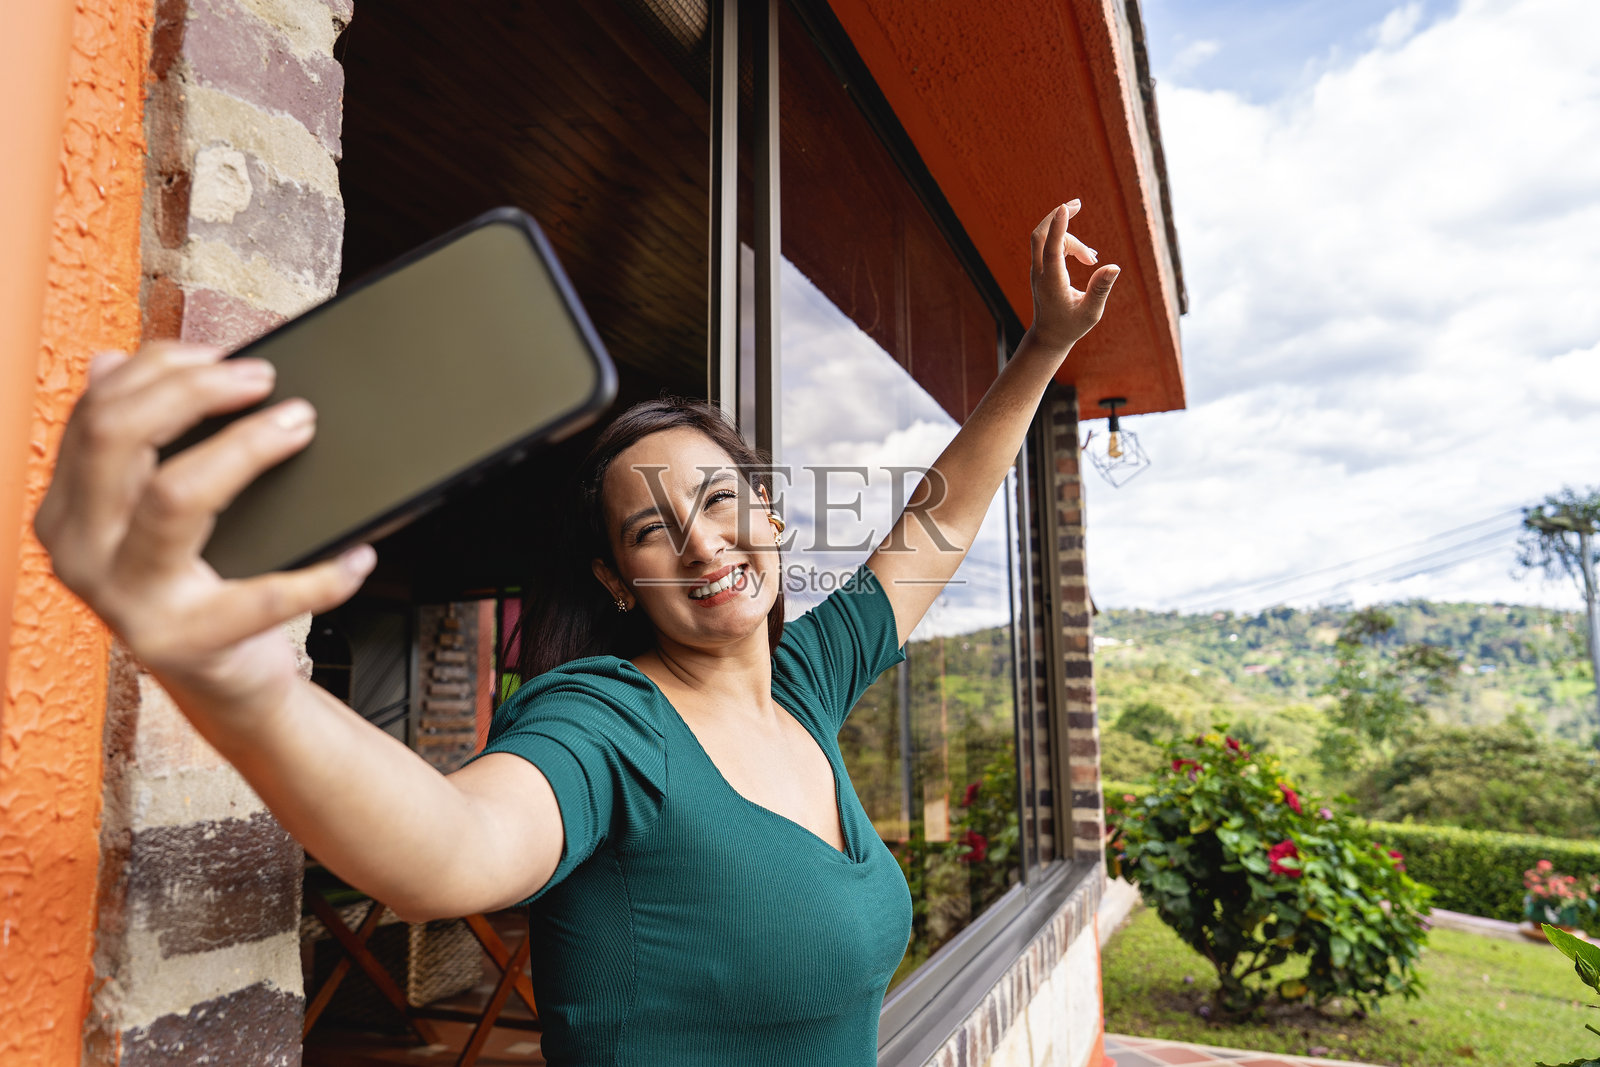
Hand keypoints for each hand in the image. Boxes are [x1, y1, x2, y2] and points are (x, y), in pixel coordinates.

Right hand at [33, 341, 375, 731]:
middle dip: (197, 391)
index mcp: (70, 511)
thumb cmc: (200, 584)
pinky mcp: (188, 641)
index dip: (162, 367)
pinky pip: (266, 595)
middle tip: (265, 383)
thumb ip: (137, 443)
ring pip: (175, 496)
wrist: (223, 684)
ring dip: (247, 450)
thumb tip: (115, 358)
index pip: (96, 411)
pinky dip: (324, 574)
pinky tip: (358, 555)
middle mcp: (83, 552)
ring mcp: (129, 600)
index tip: (227, 355)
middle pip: (117, 436)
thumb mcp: (155, 512)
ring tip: (301, 428)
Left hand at [1027, 201, 1120, 351]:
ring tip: (1092, 258)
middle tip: (1077, 203)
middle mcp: (1041, 273)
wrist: (1049, 336)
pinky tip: (1086, 256)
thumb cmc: (1071, 326)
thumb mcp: (1091, 312)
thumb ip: (1100, 289)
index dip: (1059, 227)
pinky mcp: (1040, 268)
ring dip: (1072, 239)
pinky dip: (1066, 242)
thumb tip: (1114, 267)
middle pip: (1040, 235)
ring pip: (1048, 239)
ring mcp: (1038, 270)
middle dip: (1057, 216)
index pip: (1052, 249)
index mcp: (1052, 283)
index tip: (1066, 207)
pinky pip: (1049, 245)